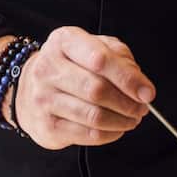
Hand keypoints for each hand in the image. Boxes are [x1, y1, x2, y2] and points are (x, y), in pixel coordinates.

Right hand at [14, 28, 153, 149]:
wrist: (29, 87)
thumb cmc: (71, 66)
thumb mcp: (95, 48)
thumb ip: (120, 60)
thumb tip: (141, 87)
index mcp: (64, 41)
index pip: (100, 59)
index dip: (128, 78)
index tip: (147, 92)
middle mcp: (48, 68)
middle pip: (97, 90)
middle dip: (127, 103)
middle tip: (141, 108)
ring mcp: (44, 98)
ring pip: (94, 116)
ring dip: (121, 121)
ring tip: (132, 119)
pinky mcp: (47, 126)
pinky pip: (88, 135)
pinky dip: (110, 134)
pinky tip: (116, 128)